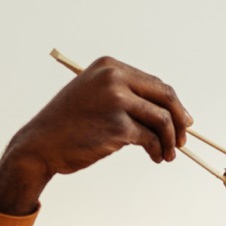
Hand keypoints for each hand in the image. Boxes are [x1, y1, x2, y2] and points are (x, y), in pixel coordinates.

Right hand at [0, 56, 193, 214]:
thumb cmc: (70, 124)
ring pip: (162, 120)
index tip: (183, 122)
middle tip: (184, 140)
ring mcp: (116, 101)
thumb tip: (171, 112)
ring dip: (171, 141)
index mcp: (109, 67)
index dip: (174, 105)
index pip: (155, 84)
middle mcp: (113, 79)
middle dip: (180, 121)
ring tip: (168, 155)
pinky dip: (158, 150)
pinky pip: (151, 139)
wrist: (41, 144)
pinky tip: (156, 157)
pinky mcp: (118, 127)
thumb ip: (128, 96)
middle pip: (166, 97)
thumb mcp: (96, 96)